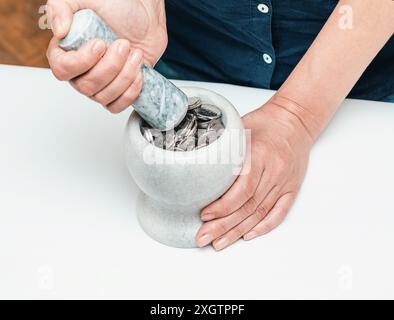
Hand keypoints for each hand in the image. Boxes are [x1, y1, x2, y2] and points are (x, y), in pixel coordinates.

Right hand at [46, 0, 166, 112]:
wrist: (146, 14)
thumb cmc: (117, 5)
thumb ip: (61, 7)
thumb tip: (59, 31)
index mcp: (67, 50)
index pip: (62, 70)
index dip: (81, 62)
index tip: (100, 44)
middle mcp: (81, 70)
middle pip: (86, 86)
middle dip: (110, 66)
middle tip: (124, 44)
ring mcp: (101, 83)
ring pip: (104, 97)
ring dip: (124, 76)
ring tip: (136, 54)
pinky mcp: (119, 90)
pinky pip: (117, 105)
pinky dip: (130, 92)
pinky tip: (139, 72)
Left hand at [195, 96, 314, 249]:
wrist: (295, 120)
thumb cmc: (265, 123)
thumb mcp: (239, 127)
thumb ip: (222, 147)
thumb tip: (196, 165)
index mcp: (260, 154)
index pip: (241, 189)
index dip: (222, 206)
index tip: (204, 215)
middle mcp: (274, 171)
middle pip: (247, 206)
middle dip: (223, 226)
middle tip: (203, 238)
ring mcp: (284, 182)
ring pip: (260, 213)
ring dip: (238, 231)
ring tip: (219, 243)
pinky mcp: (291, 188)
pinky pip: (279, 212)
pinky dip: (264, 227)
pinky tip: (247, 235)